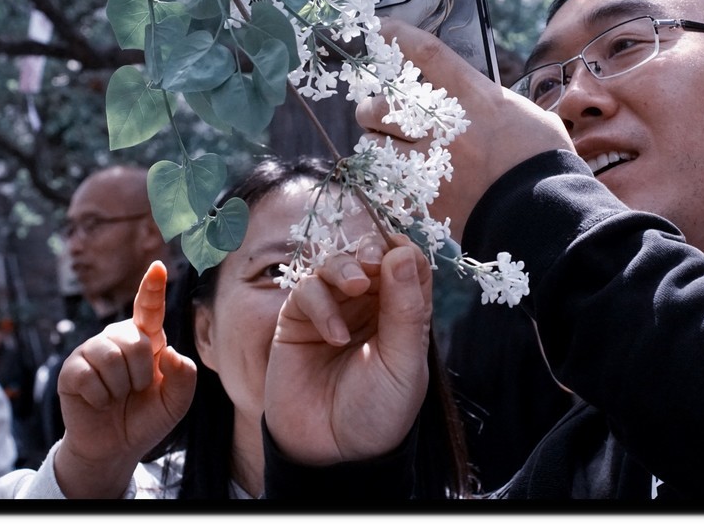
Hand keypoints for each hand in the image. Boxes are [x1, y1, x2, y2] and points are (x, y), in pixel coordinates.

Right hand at [53, 261, 196, 496]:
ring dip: (121, 387)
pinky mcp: (71, 369)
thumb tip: (168, 351)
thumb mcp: (177, 401)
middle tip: (136, 391)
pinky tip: (98, 402)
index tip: (158, 267)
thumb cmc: (146, 417)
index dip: (153, 287)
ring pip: (112, 357)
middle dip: (142, 374)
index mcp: (147, 339)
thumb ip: (184, 376)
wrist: (116, 448)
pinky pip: (89, 376)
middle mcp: (118, 338)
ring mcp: (92, 351)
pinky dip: (100, 397)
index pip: (150, 308)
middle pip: (136, 341)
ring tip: (117, 396)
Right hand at [264, 235, 431, 464]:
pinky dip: (320, 303)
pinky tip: (335, 335)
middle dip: (370, 249)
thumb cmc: (377, 411)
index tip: (399, 254)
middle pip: (368, 253)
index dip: (403, 251)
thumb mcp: (404, 363)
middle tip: (372, 262)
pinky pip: (306, 291)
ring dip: (344, 266)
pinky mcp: (297, 321)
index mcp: (401, 311)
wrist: (333, 454)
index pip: (406, 262)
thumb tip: (402, 252)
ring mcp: (331, 310)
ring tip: (355, 286)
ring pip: (334, 263)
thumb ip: (406, 309)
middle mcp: (367, 305)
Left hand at [358, 18, 572, 238]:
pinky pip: (387, 186)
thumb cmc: (546, 164)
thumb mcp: (529, 117)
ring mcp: (431, 166)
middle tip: (377, 114)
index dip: (399, 36)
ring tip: (389, 152)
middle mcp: (446, 127)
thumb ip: (496, 105)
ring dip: (378, 147)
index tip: (381, 28)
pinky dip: (388, 184)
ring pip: (375, 148)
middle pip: (382, 106)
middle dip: (372, 109)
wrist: (544, 217)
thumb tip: (487, 102)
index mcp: (476, 98)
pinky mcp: (425, 202)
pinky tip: (401, 185)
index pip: (427, 54)